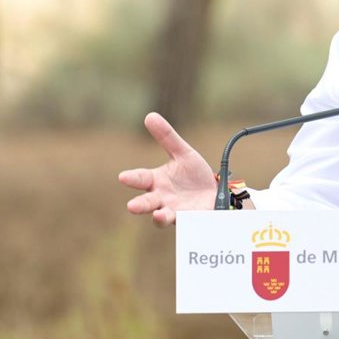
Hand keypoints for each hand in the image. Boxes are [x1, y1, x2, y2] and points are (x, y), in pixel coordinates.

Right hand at [117, 112, 216, 226]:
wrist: (214, 192)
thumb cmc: (193, 174)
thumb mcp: (182, 153)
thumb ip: (167, 137)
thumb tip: (149, 115)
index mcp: (156, 180)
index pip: (141, 179)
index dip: (132, 178)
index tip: (123, 177)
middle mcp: (160, 198)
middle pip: (146, 202)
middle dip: (139, 205)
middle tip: (132, 206)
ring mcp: (173, 210)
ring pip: (160, 217)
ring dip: (158, 218)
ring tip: (157, 215)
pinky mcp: (187, 220)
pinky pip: (181, 223)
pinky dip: (180, 222)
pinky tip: (181, 219)